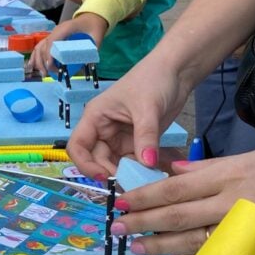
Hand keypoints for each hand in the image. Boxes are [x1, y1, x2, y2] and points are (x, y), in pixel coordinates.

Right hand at [30, 14, 107, 76]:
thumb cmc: (95, 26)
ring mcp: (53, 34)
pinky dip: (35, 56)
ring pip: (39, 47)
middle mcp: (57, 30)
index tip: (51, 66)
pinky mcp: (53, 38)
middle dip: (44, 62)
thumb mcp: (97, 36)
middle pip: (44, 46)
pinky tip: (32, 66)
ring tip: (42, 74)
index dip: (49, 54)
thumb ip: (93, 49)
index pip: (53, 40)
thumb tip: (87, 64)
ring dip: (38, 61)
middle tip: (49, 74)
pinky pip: (40, 46)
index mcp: (66, 28)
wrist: (92, 17)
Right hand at [65, 45, 187, 178]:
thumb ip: (146, 138)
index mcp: (95, 117)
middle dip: (112, 172)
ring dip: (128, 174)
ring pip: (116, 163)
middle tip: (132, 184)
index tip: (105, 177)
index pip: (78, 146)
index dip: (85, 165)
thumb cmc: (153, 79)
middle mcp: (103, 129)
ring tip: (145, 181)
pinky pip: (134, 161)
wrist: (176, 71)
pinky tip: (153, 174)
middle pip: (97, 159)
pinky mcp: (136, 141)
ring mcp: (120, 136)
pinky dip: (141, 169)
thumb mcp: (148, 109)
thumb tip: (146, 165)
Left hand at [105, 147, 254, 254]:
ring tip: (136, 247)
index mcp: (230, 175)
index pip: (177, 187)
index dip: (147, 195)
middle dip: (144, 222)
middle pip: (178, 215)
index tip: (123, 200)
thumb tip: (175, 172)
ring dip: (161, 246)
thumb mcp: (251, 158)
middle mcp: (233, 203)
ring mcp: (245, 229)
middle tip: (117, 227)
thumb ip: (210, 168)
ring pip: (194, 240)